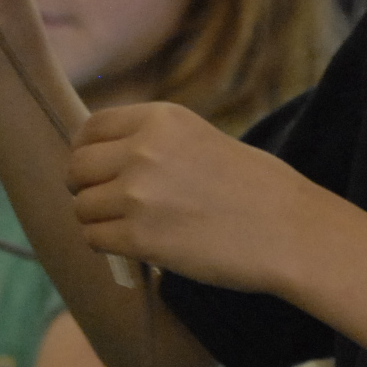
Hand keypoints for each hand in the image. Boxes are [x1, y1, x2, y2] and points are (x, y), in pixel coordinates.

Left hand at [67, 103, 318, 294]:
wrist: (289, 230)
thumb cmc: (257, 188)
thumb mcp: (201, 140)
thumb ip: (153, 142)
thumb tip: (105, 159)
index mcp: (161, 119)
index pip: (91, 128)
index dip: (86, 151)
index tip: (96, 170)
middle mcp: (143, 150)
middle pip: (77, 168)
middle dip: (87, 188)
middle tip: (110, 204)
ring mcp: (138, 195)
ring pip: (82, 208)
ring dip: (99, 221)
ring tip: (131, 228)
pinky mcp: (139, 238)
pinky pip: (94, 240)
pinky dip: (108, 247)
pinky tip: (136, 247)